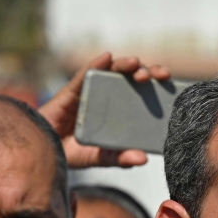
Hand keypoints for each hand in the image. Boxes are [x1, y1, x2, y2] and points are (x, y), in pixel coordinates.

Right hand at [38, 53, 170, 168]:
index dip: (158, 86)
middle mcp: (108, 97)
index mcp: (121, 110)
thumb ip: (121, 158)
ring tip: (135, 65)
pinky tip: (105, 58)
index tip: (172, 86)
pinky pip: (84, 74)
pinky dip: (95, 64)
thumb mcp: (101, 158)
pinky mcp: (71, 90)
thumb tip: (143, 158)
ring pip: (111, 71)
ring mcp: (90, 91)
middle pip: (132, 78)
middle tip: (159, 75)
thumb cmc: (74, 152)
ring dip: (125, 64)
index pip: (144, 93)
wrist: (44, 151)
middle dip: (148, 71)